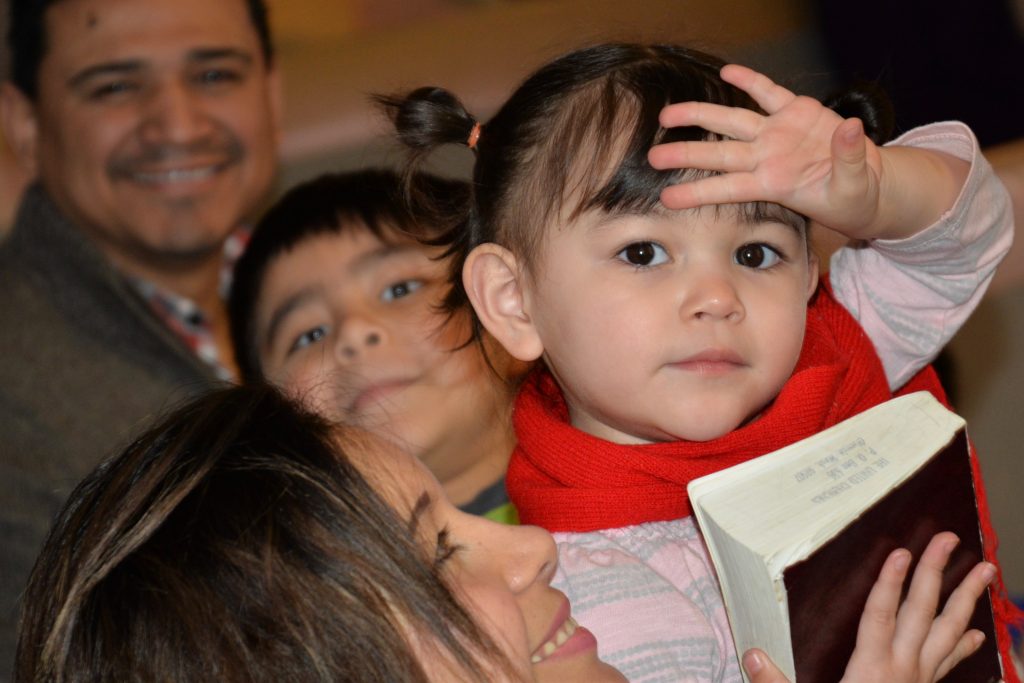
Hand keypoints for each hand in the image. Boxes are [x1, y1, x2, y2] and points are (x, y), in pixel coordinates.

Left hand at [648, 64, 962, 241]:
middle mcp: (768, 157)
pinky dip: (750, 80)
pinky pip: (768, 92)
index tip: (666, 198)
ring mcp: (780, 132)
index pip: (728, 188)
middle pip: (718, 154)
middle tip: (653, 156)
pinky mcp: (798, 112)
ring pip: (732, 121)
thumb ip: (849, 159)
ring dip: (700, 115)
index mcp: (775, 183)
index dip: (698, 192)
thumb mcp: (855, 187)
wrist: (868, 184)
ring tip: (668, 114)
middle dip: (685, 154)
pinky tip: (728, 70)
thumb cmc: (854, 196)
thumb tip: (849, 127)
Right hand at [741, 532, 994, 682]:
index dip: (888, 583)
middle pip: (922, 612)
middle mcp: (902, 668)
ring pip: (948, 631)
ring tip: (986, 572)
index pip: (880, 616)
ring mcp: (919, 679)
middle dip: (936, 573)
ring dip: (967, 599)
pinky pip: (948, 662)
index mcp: (871, 669)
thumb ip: (776, 682)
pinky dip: (964, 644)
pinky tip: (978, 632)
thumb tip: (750, 655)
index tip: (899, 552)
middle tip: (948, 539)